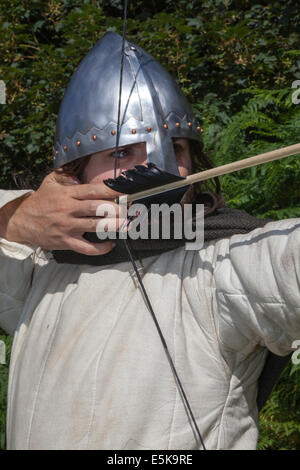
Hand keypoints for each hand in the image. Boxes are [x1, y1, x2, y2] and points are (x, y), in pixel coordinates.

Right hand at [0, 171, 124, 254]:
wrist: (22, 221)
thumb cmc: (40, 202)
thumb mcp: (50, 183)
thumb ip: (66, 176)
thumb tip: (80, 172)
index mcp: (68, 194)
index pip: (93, 190)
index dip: (110, 190)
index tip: (124, 191)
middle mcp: (69, 209)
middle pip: (97, 208)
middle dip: (116, 208)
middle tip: (129, 209)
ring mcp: (68, 226)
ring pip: (94, 226)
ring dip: (112, 226)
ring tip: (126, 224)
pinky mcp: (65, 241)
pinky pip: (85, 247)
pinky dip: (99, 248)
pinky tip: (109, 245)